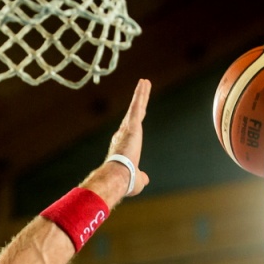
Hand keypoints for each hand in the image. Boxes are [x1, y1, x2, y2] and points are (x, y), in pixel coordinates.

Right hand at [107, 78, 151, 195]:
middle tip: (141, 90)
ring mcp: (127, 128)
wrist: (118, 176)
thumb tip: (145, 179)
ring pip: (136, 107)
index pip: (131, 130)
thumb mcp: (137, 180)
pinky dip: (140, 94)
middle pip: (134, 114)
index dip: (134, 121)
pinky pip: (137, 106)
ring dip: (140, 93)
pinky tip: (144, 83)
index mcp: (123, 146)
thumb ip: (142, 177)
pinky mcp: (132, 125)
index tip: (136, 115)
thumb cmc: (125, 181)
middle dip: (138, 101)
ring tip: (145, 82)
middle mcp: (122, 134)